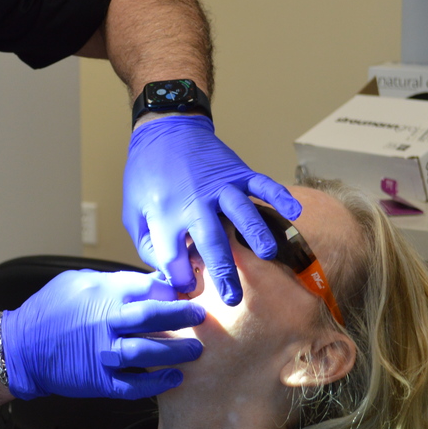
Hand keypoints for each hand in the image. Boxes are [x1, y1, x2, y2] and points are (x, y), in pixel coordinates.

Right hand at [0, 269, 204, 400]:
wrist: (22, 347)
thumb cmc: (50, 310)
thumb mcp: (79, 281)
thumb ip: (115, 281)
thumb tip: (151, 281)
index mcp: (102, 293)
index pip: (148, 287)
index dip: (172, 289)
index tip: (187, 292)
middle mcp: (105, 322)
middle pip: (153, 316)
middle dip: (182, 316)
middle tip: (202, 316)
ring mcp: (103, 353)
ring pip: (148, 353)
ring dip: (176, 352)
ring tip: (196, 350)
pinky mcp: (100, 380)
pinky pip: (134, 386)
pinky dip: (156, 384)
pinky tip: (173, 379)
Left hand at [122, 115, 300, 304]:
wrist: (165, 130)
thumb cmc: (147, 175)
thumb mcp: (133, 211)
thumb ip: (148, 245)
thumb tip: (169, 274)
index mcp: (164, 214)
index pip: (174, 258)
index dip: (180, 278)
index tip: (189, 288)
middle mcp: (194, 202)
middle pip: (211, 242)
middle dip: (223, 272)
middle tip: (233, 298)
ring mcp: (218, 186)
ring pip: (241, 212)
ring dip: (256, 233)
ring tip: (269, 254)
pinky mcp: (237, 172)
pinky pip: (262, 184)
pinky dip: (280, 196)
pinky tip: (295, 211)